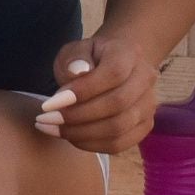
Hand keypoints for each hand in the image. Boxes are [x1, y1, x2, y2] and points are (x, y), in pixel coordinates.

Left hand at [40, 34, 155, 153]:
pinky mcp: (144, 126)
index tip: (49, 103)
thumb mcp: (75, 50)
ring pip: (118, 128)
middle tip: (46, 119)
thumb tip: (76, 73)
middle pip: (117, 104)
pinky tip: (70, 137)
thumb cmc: (89, 58)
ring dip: (80, 133)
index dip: (82, 91)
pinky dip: (91, 144)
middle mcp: (145, 79)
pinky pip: (119, 144)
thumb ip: (74, 58)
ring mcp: (148, 105)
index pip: (113, 73)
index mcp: (129, 54)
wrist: (116, 65)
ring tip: (52, 129)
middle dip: (76, 116)